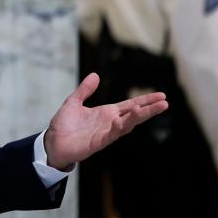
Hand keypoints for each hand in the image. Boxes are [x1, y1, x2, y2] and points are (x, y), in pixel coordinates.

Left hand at [44, 73, 167, 170]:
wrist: (53, 143)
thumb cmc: (64, 125)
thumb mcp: (74, 102)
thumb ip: (85, 90)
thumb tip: (95, 75)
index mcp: (106, 113)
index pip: (130, 105)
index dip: (145, 100)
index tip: (161, 96)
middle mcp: (110, 123)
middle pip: (133, 115)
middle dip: (149, 109)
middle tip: (165, 102)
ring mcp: (105, 133)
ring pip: (126, 125)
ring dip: (137, 118)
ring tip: (147, 108)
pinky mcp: (98, 142)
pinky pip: (110, 135)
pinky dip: (117, 129)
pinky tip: (121, 121)